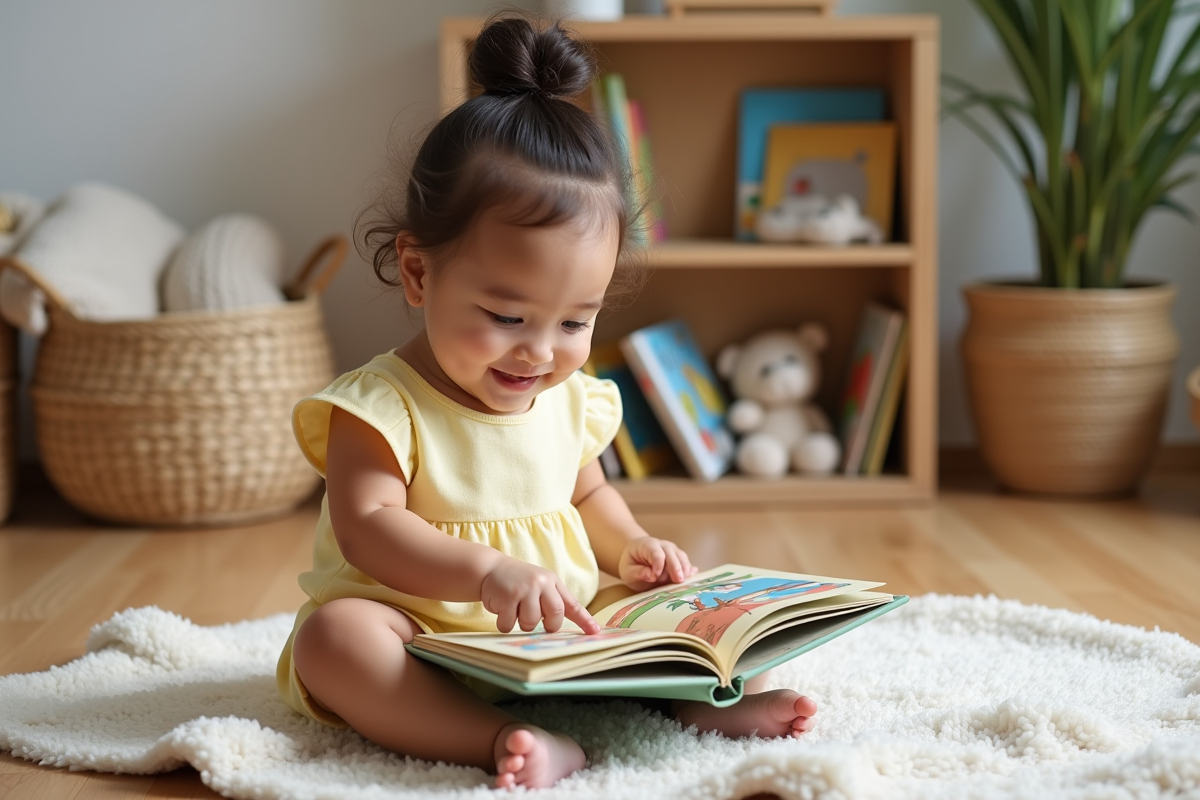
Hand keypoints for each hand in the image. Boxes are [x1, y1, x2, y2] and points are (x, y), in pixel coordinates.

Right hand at [481, 557, 599, 634]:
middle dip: (547, 625)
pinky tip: (502, 608)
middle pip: (554, 615)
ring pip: (531, 623)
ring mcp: (525, 589)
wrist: (491, 568)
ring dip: (522, 623)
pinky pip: (510, 624)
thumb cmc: (519, 582)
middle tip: (538, 621)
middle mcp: (541, 583)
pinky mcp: (508, 596)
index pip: (572, 604)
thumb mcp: (540, 584)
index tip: (595, 632)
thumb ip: (552, 601)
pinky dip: (505, 623)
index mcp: (552, 582)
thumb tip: (562, 626)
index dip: (584, 620)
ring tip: (515, 609)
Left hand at [618, 537, 697, 591]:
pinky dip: (690, 572)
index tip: (655, 577)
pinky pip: (688, 564)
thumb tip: (651, 576)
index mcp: (649, 545)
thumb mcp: (628, 571)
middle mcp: (664, 546)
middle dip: (676, 568)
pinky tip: (693, 577)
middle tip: (678, 581)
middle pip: (672, 555)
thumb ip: (638, 573)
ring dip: (683, 571)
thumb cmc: (632, 564)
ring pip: (682, 558)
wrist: (637, 556)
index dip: (658, 565)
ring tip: (683, 582)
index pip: (656, 553)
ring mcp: (674, 551)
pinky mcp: (680, 559)